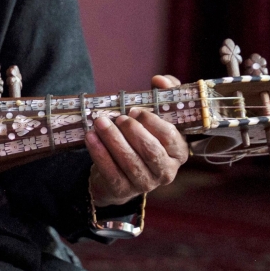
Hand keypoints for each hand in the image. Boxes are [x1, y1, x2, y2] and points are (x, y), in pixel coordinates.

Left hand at [86, 75, 188, 206]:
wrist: (119, 171)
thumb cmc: (142, 137)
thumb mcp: (156, 115)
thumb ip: (164, 93)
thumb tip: (160, 80)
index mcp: (178, 152)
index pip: (170, 137)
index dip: (153, 123)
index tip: (136, 110)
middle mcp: (166, 171)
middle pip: (150, 151)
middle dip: (132, 132)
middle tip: (118, 117)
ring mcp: (145, 184)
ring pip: (129, 161)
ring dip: (112, 140)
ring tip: (99, 123)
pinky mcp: (123, 190)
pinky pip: (110, 171)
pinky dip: (99, 153)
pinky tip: (91, 138)